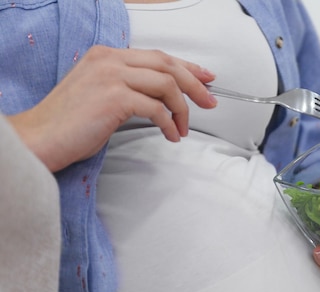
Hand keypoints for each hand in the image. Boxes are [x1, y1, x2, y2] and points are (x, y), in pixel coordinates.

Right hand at [7, 45, 217, 171]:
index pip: (157, 56)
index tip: (205, 78)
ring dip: (182, 108)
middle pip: (167, 64)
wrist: (40, 138)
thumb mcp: (100, 94)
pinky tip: (171, 136)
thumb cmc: (69, 124)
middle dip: (194, 84)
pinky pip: (157, 108)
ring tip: (184, 127)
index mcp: (106, 55)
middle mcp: (110, 60)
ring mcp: (112, 76)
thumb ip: (128, 86)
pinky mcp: (114, 98)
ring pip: (166, 84)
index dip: (186, 67)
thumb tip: (161, 97)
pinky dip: (169, 124)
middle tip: (210, 102)